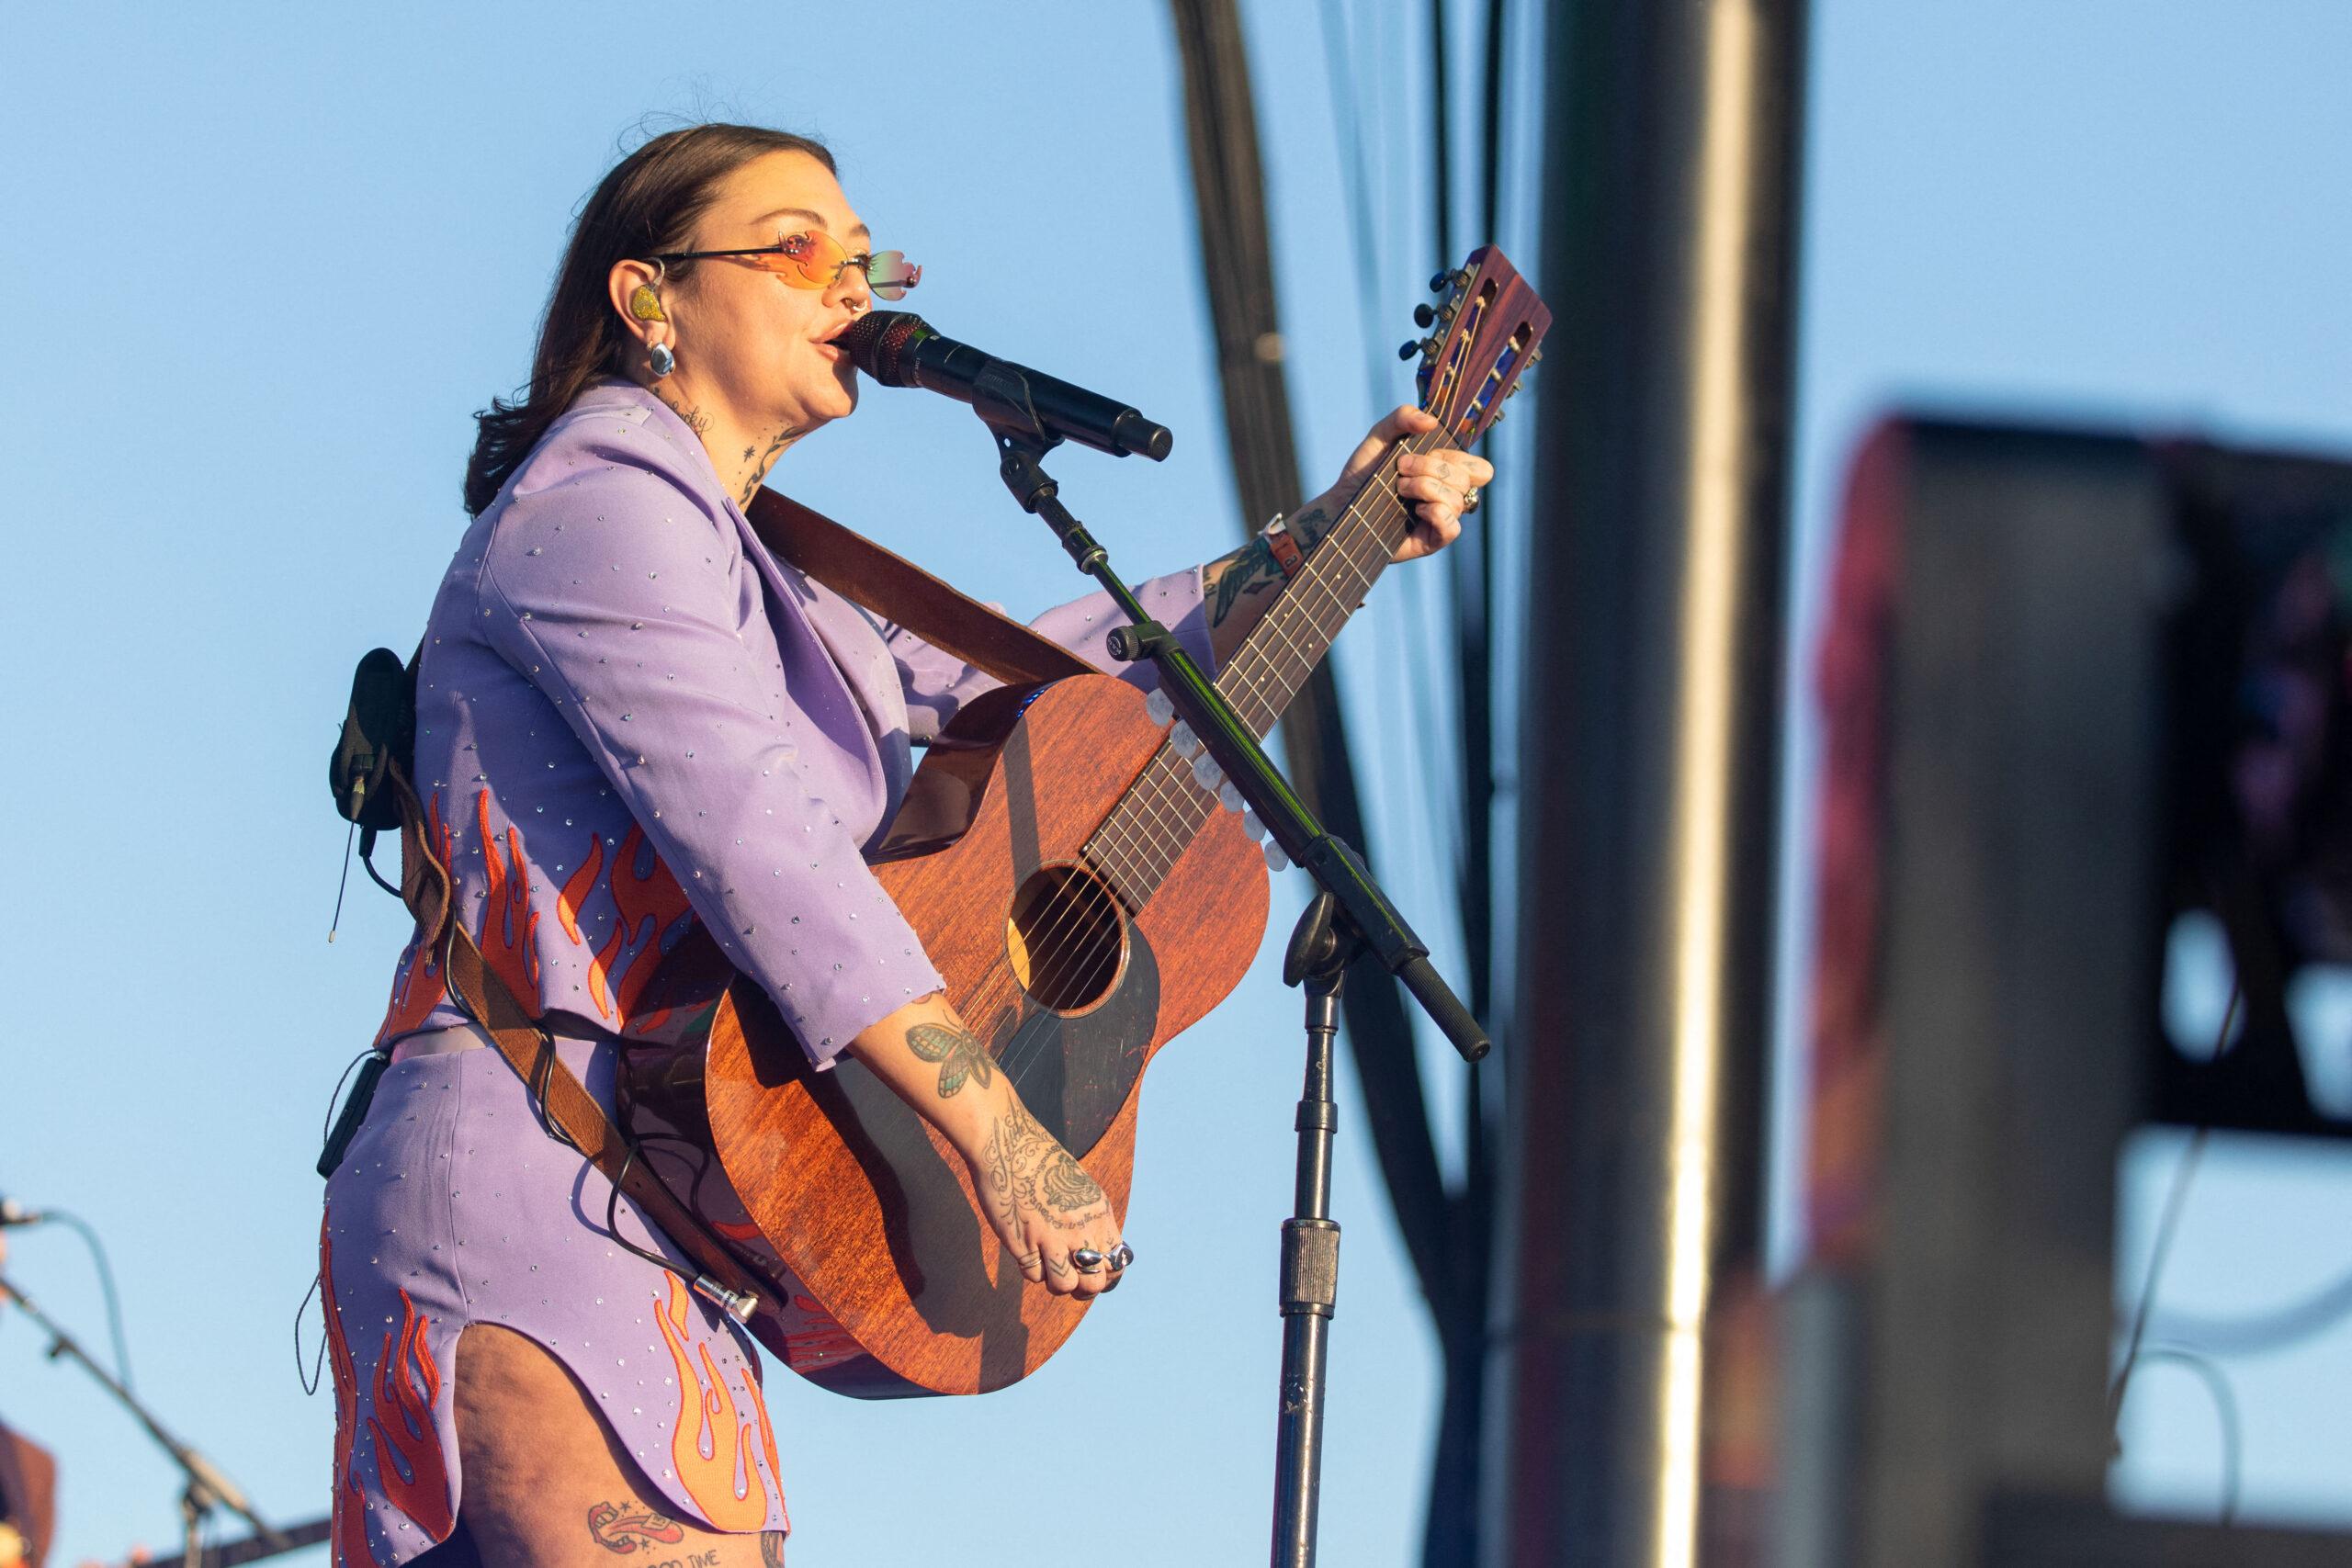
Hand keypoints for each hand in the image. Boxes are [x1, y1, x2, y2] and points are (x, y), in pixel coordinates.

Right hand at [964, 1094, 1125, 1299]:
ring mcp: (1051, 1237)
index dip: (1107, 1277)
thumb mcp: (1079, 1187)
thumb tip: (1093, 1253)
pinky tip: (1026, 1249)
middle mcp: (1080, 1228)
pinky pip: (1033, 1275)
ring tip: (1046, 1264)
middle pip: (1095, 1284)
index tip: (1093, 1274)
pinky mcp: (1023, 1243)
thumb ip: (1089, 1220)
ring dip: (1055, 1282)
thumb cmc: (1041, 1163)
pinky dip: (1031, 1269)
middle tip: (1068, 1276)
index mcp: (1099, 1213)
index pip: (1117, 1263)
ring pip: (1064, 1286)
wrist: (1008, 1146)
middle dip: (1082, 1288)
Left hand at [1318, 404, 1494, 561]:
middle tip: (1401, 469)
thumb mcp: (1380, 437)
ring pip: (1458, 501)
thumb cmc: (1363, 473)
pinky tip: (1415, 510)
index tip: (1424, 452)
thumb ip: (1403, 418)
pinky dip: (1436, 513)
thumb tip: (1432, 422)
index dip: (1456, 458)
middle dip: (1430, 468)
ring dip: (1425, 488)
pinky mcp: (1432, 541)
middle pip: (1466, 480)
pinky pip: (1452, 528)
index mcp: (1445, 473)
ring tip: (1400, 489)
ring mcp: (1442, 520)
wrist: (1341, 504)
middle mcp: (1448, 496)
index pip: (1479, 468)